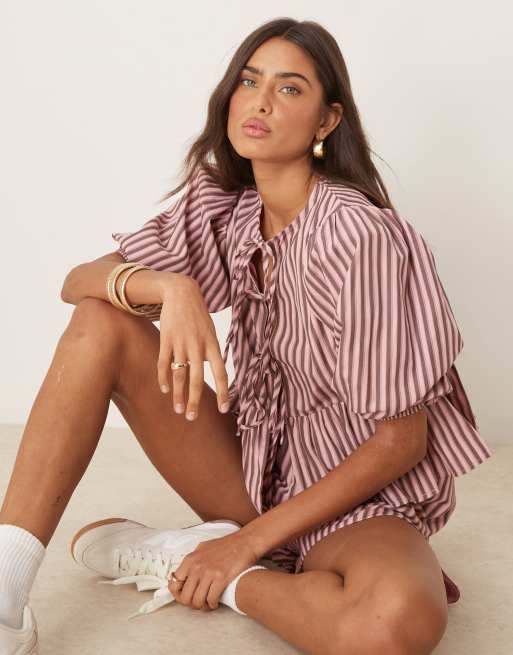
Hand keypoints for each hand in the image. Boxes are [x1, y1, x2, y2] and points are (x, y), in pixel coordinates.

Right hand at [156, 274, 230, 419]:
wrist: (182, 292)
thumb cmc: (198, 315)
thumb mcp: (210, 331)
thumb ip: (211, 352)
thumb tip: (213, 372)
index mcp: (212, 345)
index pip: (221, 372)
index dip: (223, 391)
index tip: (224, 409)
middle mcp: (198, 346)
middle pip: (197, 379)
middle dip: (195, 400)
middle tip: (192, 418)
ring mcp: (181, 343)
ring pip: (179, 375)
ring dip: (178, 395)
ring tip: (178, 410)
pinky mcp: (166, 340)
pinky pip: (164, 363)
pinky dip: (163, 378)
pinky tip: (164, 390)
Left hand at [167, 531, 260, 610]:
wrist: (244, 542)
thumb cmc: (225, 545)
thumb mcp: (202, 548)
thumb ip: (192, 561)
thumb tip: (182, 574)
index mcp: (190, 559)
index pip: (174, 584)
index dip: (178, 594)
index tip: (184, 596)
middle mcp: (196, 566)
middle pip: (185, 596)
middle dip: (191, 603)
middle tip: (197, 602)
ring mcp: (208, 573)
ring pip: (197, 601)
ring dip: (202, 606)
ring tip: (207, 603)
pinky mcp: (221, 579)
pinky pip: (211, 600)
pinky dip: (212, 605)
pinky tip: (215, 602)